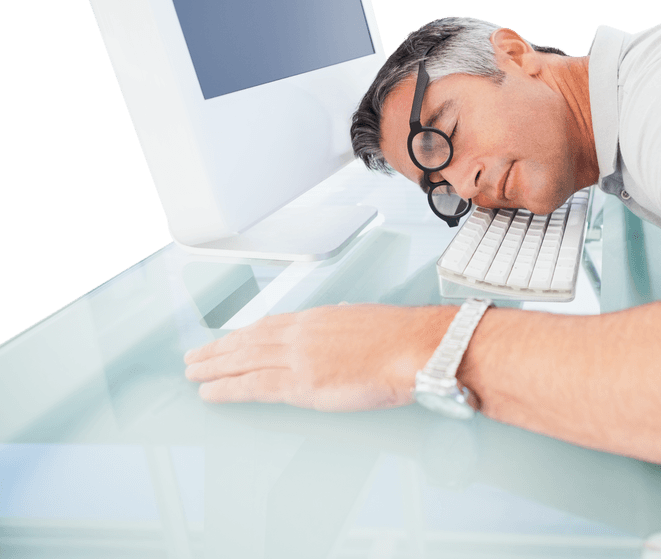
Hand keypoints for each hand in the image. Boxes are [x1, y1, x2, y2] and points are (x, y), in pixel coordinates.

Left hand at [184, 303, 453, 411]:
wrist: (417, 348)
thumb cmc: (404, 339)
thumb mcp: (367, 322)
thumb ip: (344, 329)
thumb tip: (339, 333)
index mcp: (319, 318)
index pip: (270, 325)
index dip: (245, 334)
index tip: (229, 340)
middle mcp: (302, 334)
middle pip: (249, 341)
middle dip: (219, 350)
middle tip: (195, 356)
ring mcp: (299, 358)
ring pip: (243, 361)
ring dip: (214, 367)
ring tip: (193, 373)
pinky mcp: (301, 384)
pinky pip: (253, 386)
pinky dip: (227, 389)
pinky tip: (210, 392)